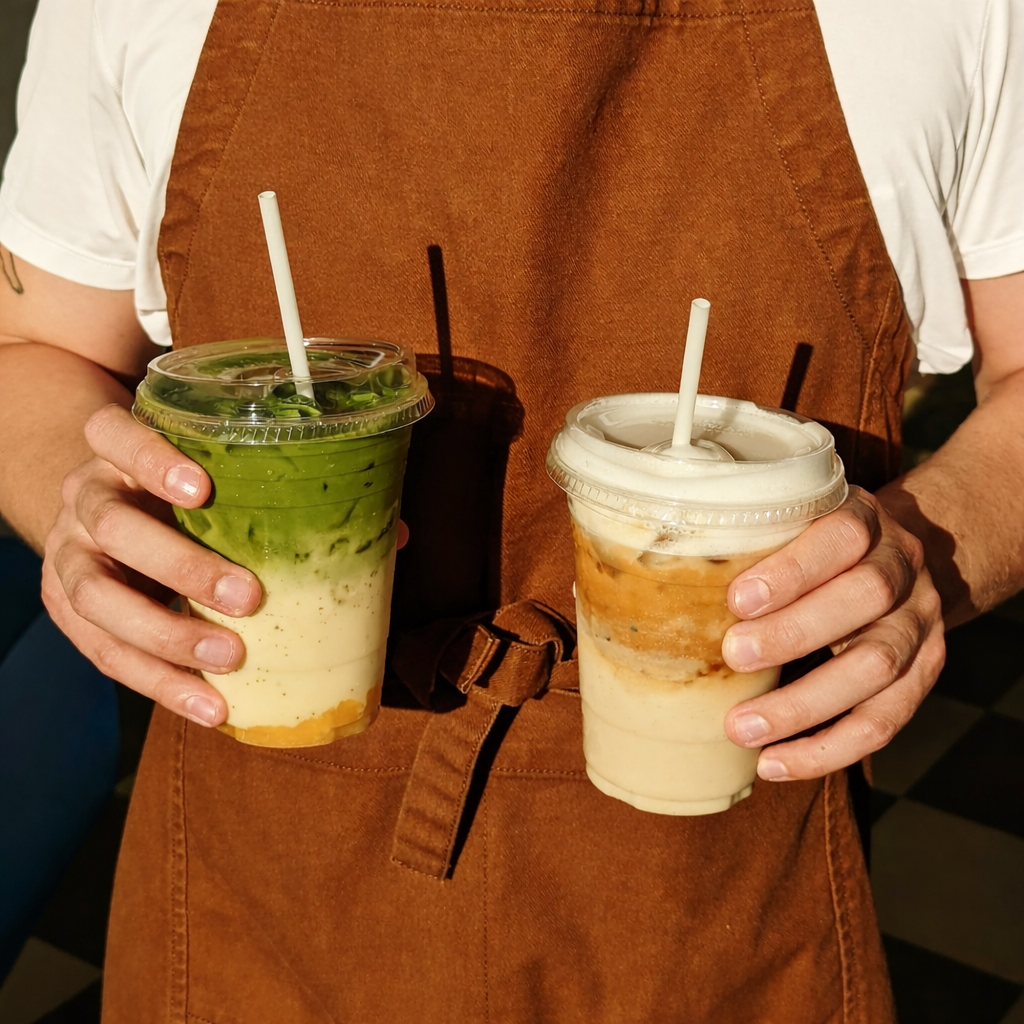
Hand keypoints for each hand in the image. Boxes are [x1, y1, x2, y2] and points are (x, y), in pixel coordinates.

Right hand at [42, 404, 261, 726]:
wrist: (106, 512)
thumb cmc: (186, 492)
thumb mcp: (219, 476)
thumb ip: (288, 495)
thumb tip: (390, 534)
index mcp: (118, 452)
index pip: (111, 434)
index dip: (150, 458)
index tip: (202, 488)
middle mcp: (85, 498)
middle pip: (113, 526)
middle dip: (180, 565)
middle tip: (247, 596)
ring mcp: (68, 555)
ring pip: (95, 597)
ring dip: (166, 635)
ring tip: (230, 659)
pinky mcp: (66, 612)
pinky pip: (106, 654)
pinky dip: (161, 684)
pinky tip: (210, 706)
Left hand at [721, 486, 945, 780]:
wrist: (895, 561)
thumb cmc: (813, 547)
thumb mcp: (788, 526)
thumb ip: (737, 545)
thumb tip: (624, 582)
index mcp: (863, 520)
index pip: (842, 535)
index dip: (794, 570)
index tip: (738, 599)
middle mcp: (901, 567)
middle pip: (866, 596)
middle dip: (795, 632)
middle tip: (733, 657)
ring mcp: (920, 622)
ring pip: (878, 666)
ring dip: (805, 704)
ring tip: (741, 728)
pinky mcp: (924, 674)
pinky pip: (885, 721)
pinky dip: (829, 749)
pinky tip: (776, 764)